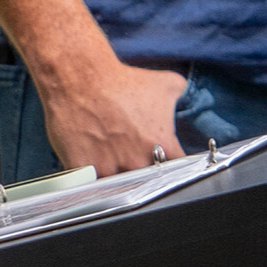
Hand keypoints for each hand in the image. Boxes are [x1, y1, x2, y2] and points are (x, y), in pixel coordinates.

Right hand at [39, 55, 189, 177]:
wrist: (81, 79)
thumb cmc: (123, 81)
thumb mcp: (166, 83)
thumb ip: (182, 94)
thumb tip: (185, 95)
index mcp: (163, 146)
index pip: (179, 170)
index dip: (173, 167)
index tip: (165, 162)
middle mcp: (139, 162)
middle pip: (148, 180)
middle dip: (143, 170)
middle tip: (133, 155)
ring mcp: (111, 169)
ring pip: (120, 186)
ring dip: (119, 176)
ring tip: (113, 158)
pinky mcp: (85, 171)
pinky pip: (93, 185)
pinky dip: (94, 178)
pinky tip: (94, 163)